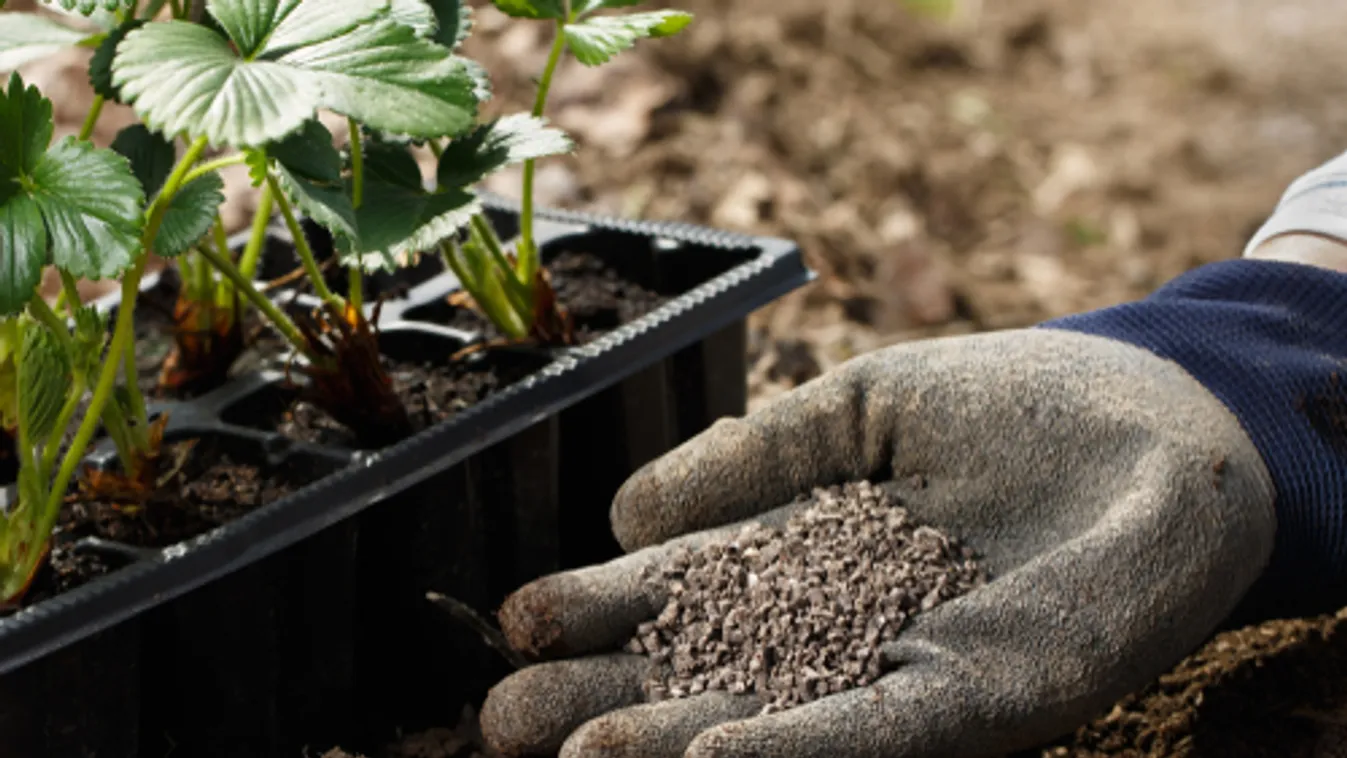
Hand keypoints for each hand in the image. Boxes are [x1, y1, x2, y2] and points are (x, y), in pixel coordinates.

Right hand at [478, 328, 1275, 757]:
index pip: (689, 591)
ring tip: (575, 755)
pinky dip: (796, 749)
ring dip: (673, 742)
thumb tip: (623, 511)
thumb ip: (752, 453)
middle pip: (708, 672)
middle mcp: (846, 630)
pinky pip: (879, 734)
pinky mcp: (986, 702)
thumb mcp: (862, 408)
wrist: (1163, 422)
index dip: (605, 609)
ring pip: (772, 719)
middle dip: (608, 695)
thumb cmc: (1018, 402)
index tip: (518, 623)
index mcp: (810, 554)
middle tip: (501, 724)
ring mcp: (908, 672)